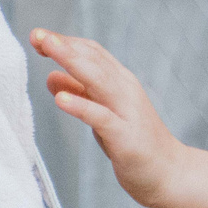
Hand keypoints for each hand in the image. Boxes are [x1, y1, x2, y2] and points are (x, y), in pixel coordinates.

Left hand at [35, 29, 185, 207]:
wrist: (170, 173)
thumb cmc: (133, 143)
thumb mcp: (102, 114)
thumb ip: (81, 94)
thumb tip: (51, 76)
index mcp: (120, 82)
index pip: (91, 52)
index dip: (65, 41)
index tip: (40, 36)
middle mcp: (125, 89)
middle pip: (93, 59)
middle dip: (64, 45)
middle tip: (37, 34)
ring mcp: (127, 111)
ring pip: (97, 79)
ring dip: (71, 61)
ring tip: (48, 48)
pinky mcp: (125, 136)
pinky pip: (101, 117)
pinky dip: (81, 105)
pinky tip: (61, 98)